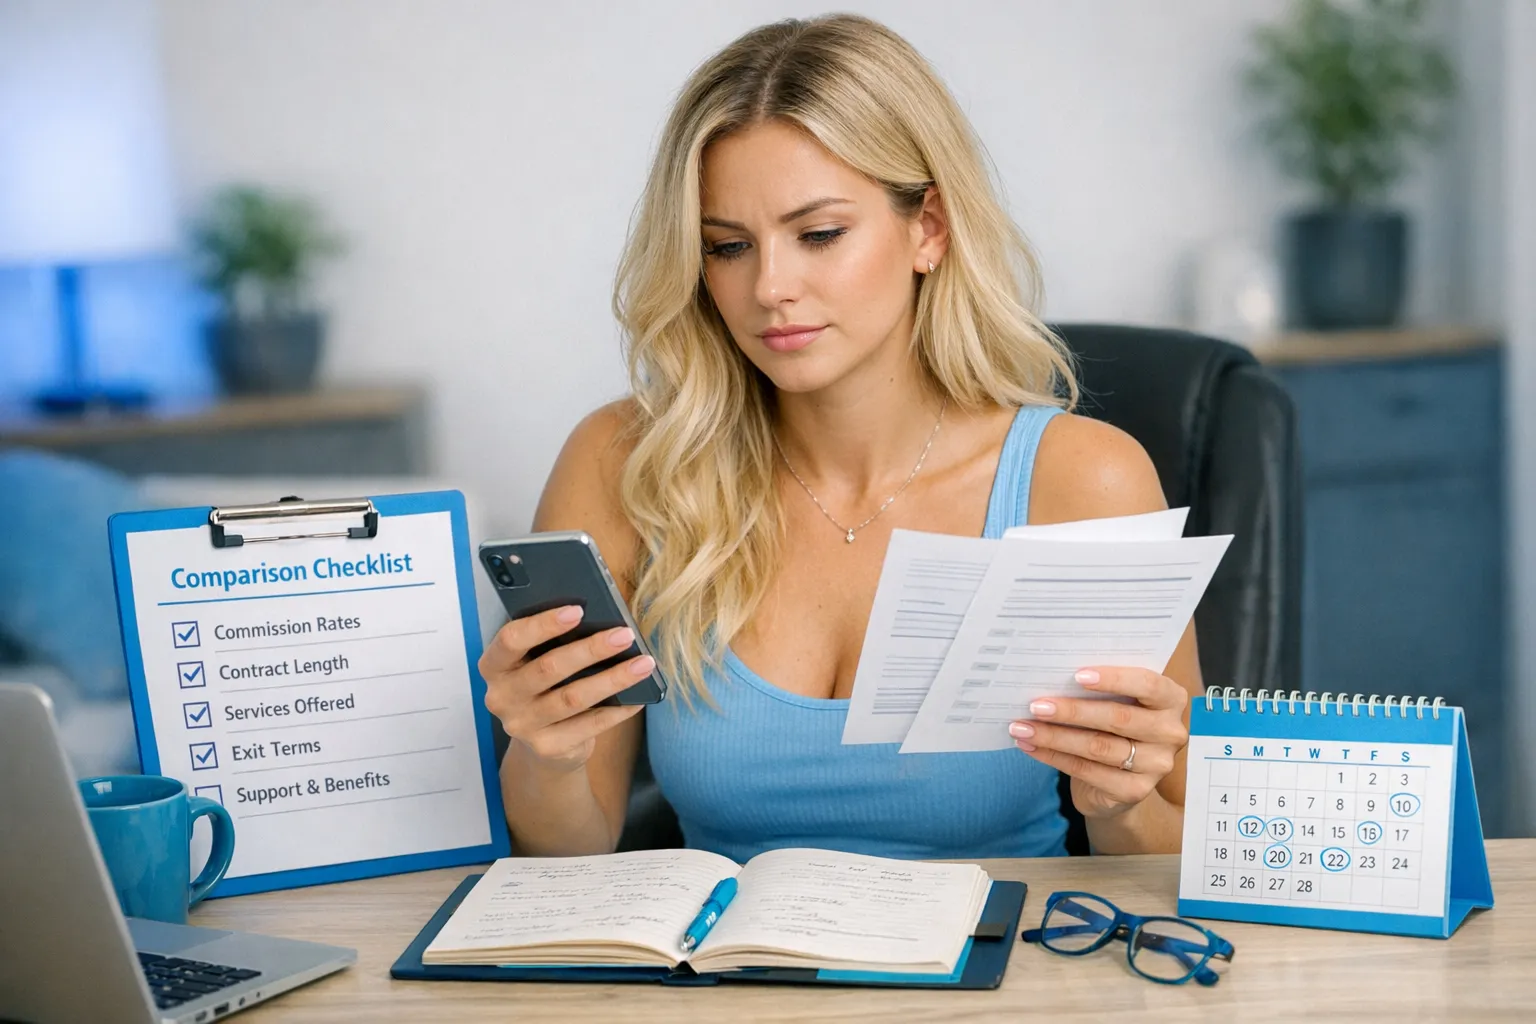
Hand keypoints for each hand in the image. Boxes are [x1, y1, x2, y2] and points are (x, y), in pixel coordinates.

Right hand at [479, 605, 653, 772]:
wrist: (542, 744)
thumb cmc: (545, 685)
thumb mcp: (537, 660)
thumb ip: (553, 642)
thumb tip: (599, 618)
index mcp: (494, 665)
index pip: (511, 639)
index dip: (543, 624)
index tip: (578, 610)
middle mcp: (501, 697)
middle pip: (548, 668)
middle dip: (590, 649)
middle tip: (625, 634)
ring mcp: (522, 726)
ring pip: (573, 698)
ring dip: (612, 679)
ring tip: (643, 664)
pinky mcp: (547, 747)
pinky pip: (588, 726)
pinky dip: (617, 710)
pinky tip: (639, 697)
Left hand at [1008, 667, 1188, 818]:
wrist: (1118, 783)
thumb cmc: (1113, 727)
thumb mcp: (1115, 702)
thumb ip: (1099, 689)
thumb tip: (1051, 674)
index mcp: (1171, 700)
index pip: (1149, 684)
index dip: (1114, 679)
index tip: (1077, 675)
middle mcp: (1171, 732)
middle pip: (1118, 718)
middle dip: (1072, 711)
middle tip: (1036, 705)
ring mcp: (1157, 765)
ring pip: (1098, 746)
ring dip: (1054, 736)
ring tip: (1022, 727)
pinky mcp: (1135, 790)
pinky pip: (1087, 770)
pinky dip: (1053, 756)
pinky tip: (1031, 746)